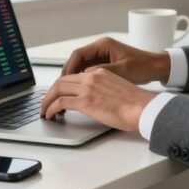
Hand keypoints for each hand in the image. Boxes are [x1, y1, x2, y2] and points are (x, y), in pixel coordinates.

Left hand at [39, 67, 155, 131]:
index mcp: (101, 73)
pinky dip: (51, 108)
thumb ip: (105, 91)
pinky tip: (50, 115)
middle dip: (51, 92)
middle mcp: (92, 77)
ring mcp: (87, 88)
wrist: (143, 107)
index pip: (75, 76)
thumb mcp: (118, 90)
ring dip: (47, 101)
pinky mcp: (85, 101)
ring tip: (45, 111)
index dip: (64, 86)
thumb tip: (98, 102)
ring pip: (58, 89)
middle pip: (63, 80)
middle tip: (47, 102)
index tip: (59, 95)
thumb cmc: (136, 104)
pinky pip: (60, 102)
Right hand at [61, 37, 170, 84]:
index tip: (63, 80)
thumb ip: (100, 73)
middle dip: (68, 74)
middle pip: (77, 60)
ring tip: (68, 91)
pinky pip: (89, 70)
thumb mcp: (120, 71)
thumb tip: (83, 79)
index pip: (78, 55)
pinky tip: (80, 90)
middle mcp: (101, 48)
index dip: (68, 68)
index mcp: (103, 45)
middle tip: (60, 88)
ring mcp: (103, 55)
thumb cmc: (142, 67)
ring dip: (74, 78)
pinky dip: (83, 79)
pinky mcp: (106, 63)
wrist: (156, 67)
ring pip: (82, 66)